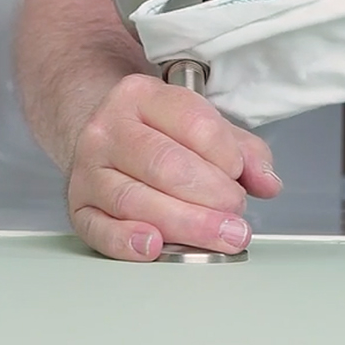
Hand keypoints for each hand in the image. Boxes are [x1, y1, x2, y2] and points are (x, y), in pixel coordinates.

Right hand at [65, 73, 281, 260]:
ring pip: (135, 200)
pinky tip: (155, 248)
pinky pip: (99, 228)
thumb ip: (244, 151)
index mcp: (142, 96)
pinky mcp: (78, 206)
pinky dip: (127, 242)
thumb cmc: (159, 134)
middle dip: (212, 196)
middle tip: (237, 216)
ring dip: (186, 225)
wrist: (101, 135)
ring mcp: (87, 168)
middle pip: (165, 165)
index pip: (193, 123)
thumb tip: (266, 182)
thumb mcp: (204, 126)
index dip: (226, 155)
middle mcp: (108, 128)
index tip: (241, 175)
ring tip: (221, 236)